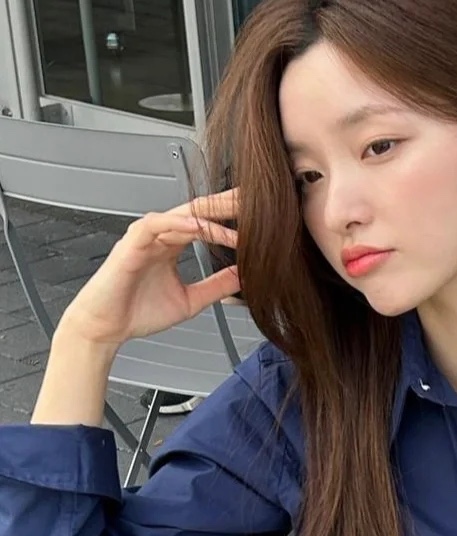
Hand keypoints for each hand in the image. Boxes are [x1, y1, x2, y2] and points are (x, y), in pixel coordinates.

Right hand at [59, 189, 241, 349]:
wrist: (107, 326)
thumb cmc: (139, 311)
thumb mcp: (191, 300)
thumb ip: (216, 286)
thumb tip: (243, 277)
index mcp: (172, 244)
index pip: (206, 224)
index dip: (231, 219)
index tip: (259, 218)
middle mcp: (161, 235)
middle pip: (198, 211)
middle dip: (226, 205)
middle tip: (254, 199)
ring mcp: (147, 236)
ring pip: (182, 215)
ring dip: (211, 215)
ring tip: (237, 215)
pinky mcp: (132, 242)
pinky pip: (158, 224)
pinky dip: (180, 223)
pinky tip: (200, 225)